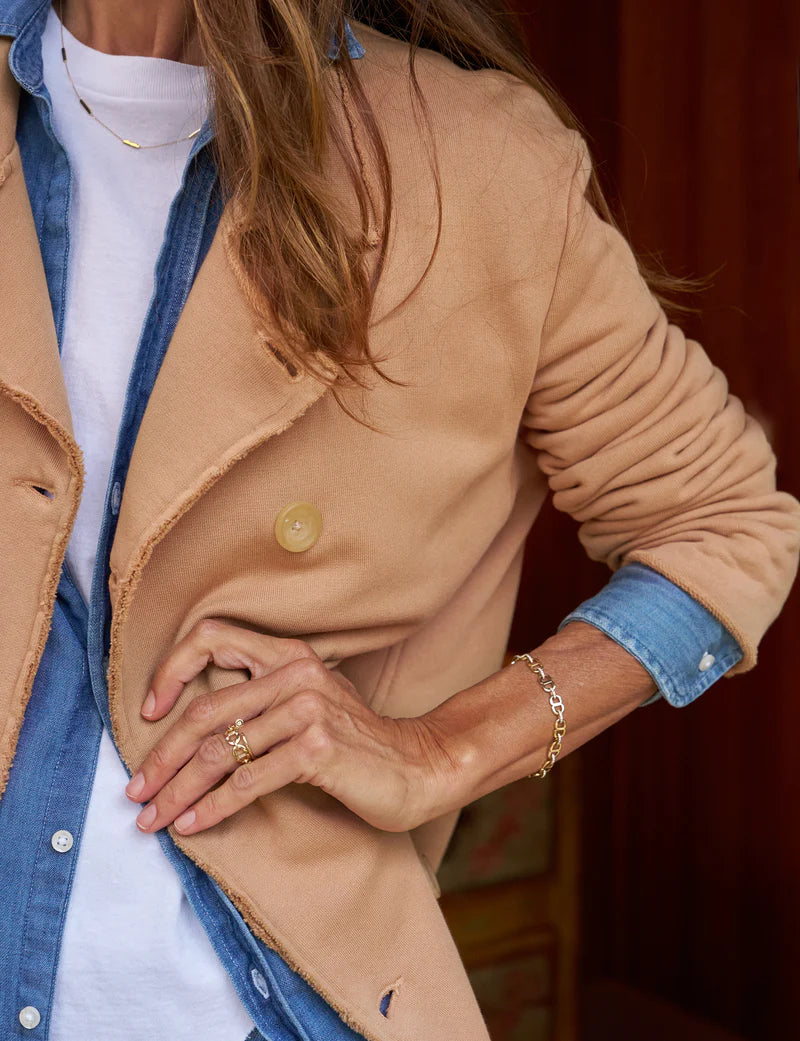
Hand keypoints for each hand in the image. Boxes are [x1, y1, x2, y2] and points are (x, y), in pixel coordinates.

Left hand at [124, 619, 462, 834]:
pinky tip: (193, 825)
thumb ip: (263, 701)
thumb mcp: (310, 704)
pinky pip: (247, 781)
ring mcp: (307, 709)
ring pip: (220, 751)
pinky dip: (213, 807)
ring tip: (155, 820)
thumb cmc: (357, 743)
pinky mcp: (316, 748)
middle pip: (205, 711)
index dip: (172, 670)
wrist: (419, 766)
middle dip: (162, 758)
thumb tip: (195, 733)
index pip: (213, 638)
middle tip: (137, 792)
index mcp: (290, 656)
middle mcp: (296, 674)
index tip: (150, 714)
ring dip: (179, 791)